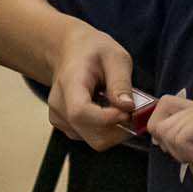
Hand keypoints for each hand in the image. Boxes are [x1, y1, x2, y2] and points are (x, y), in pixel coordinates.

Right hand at [47, 23, 137, 150]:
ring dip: (115, 130)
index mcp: (70, 83)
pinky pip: (92, 138)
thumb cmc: (92, 51)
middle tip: (133, 112)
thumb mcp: (115, 57)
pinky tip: (109, 111)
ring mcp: (60, 118)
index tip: (128, 112)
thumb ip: (121, 83)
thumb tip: (128, 107)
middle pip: (90, 134)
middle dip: (119, 129)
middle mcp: (59, 105)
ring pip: (94, 140)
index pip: (80, 112)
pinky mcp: (67, 127)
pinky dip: (108, 130)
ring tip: (120, 107)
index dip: (107, 119)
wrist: (70, 52)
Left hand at [148, 95, 192, 191]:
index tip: (184, 153)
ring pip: (167, 129)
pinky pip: (179, 137)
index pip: (167, 106)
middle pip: (162, 112)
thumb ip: (181, 140)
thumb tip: (156, 131)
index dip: (164, 132)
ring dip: (184, 153)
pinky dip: (191, 155)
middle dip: (170, 143)